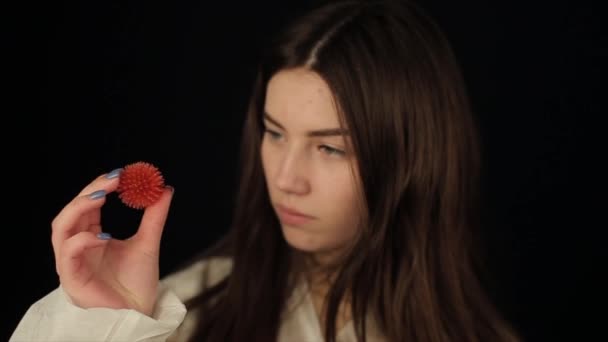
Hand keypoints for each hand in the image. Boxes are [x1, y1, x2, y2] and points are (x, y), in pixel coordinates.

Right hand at [51, 169, 173, 315]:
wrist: (139, 314)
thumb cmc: (137, 284)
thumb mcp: (149, 243)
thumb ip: (154, 217)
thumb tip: (165, 189)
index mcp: (92, 238)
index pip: (88, 206)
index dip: (99, 186)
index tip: (121, 173)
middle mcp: (78, 248)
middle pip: (71, 212)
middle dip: (89, 191)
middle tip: (114, 179)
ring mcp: (72, 264)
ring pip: (61, 228)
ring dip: (79, 208)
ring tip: (103, 196)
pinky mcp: (72, 280)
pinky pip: (68, 255)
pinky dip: (83, 241)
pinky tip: (103, 235)